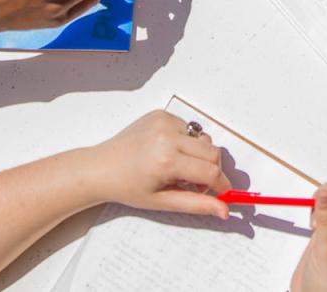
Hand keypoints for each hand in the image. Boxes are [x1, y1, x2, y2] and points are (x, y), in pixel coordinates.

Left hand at [87, 110, 230, 217]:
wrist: (101, 168)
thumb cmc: (129, 187)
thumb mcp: (163, 201)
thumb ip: (197, 204)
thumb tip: (225, 210)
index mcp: (167, 160)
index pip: (211, 172)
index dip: (222, 184)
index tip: (223, 192)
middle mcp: (168, 136)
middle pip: (212, 152)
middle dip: (212, 170)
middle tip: (196, 184)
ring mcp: (164, 122)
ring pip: (203, 139)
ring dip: (198, 155)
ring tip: (178, 167)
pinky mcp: (161, 114)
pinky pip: (188, 128)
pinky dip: (185, 142)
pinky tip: (167, 151)